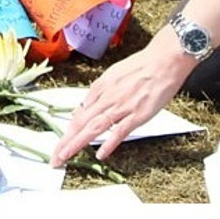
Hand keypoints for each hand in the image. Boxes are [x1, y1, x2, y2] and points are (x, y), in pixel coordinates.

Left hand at [50, 37, 192, 165]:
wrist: (165, 59)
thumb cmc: (142, 66)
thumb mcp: (114, 74)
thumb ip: (99, 92)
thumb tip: (85, 108)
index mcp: (102, 87)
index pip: (80, 113)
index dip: (68, 131)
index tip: (60, 144)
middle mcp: (109, 97)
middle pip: (82, 123)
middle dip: (66, 142)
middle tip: (55, 159)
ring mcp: (123, 106)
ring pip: (95, 127)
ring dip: (77, 144)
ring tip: (65, 157)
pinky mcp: (139, 114)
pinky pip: (121, 130)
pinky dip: (110, 143)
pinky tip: (100, 154)